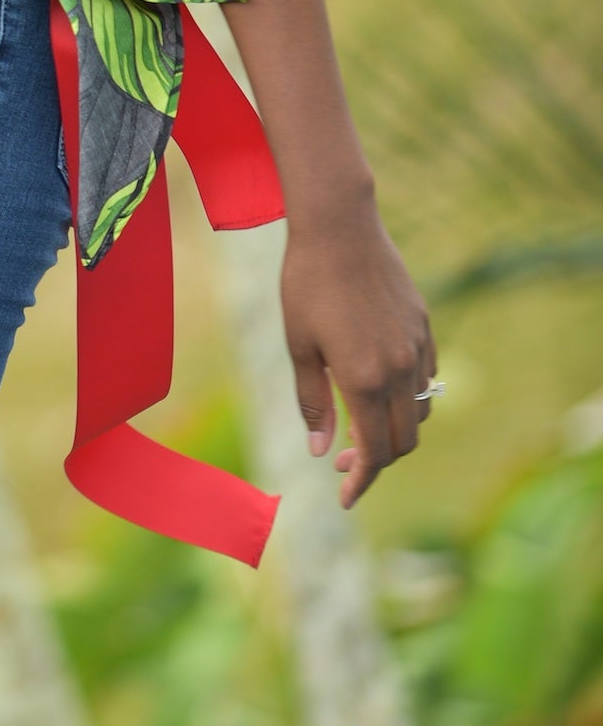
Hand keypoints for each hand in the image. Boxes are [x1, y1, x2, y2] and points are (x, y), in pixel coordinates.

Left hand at [281, 201, 436, 506]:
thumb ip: (313, 403)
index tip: (345, 497)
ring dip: (394, 430)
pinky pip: (426, 378)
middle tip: (341, 460)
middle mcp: (401, 368)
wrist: (339, 228)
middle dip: (376, 461)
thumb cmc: (307, 284)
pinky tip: (378, 391)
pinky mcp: (424, 326)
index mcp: (365, 379)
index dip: (361, 480)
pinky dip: (407, 399)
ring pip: (419, 411)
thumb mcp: (299, 346)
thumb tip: (322, 451)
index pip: (375, 451)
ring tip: (358, 427)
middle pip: (404, 440)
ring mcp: (417, 347)